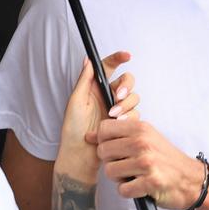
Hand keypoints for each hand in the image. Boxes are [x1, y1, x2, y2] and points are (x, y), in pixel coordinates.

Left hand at [56, 51, 137, 180]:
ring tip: (113, 116)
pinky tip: (119, 124)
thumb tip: (88, 60)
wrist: (80, 153)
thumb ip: (84, 80)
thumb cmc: (73, 128)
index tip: (127, 56)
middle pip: (126, 81)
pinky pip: (135, 114)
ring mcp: (117, 108)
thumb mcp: (75, 101)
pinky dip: (129, 117)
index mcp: (94, 87)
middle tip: (118, 96)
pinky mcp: (124, 122)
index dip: (118, 58)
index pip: (108, 67)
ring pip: (133, 98)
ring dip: (125, 105)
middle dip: (126, 86)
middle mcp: (107, 95)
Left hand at [95, 117, 202, 209]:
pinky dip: (129, 192)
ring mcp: (146, 163)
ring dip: (119, 178)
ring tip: (134, 176)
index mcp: (140, 128)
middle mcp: (142, 143)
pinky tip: (140, 187)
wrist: (191, 180)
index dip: (103, 142)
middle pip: (103, 152)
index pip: (104, 130)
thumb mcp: (146, 138)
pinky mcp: (150, 183)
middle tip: (126, 165)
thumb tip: (89, 136)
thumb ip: (118, 135)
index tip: (113, 149)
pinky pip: (123, 190)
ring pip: (110, 171)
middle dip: (111, 162)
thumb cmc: (166, 160)